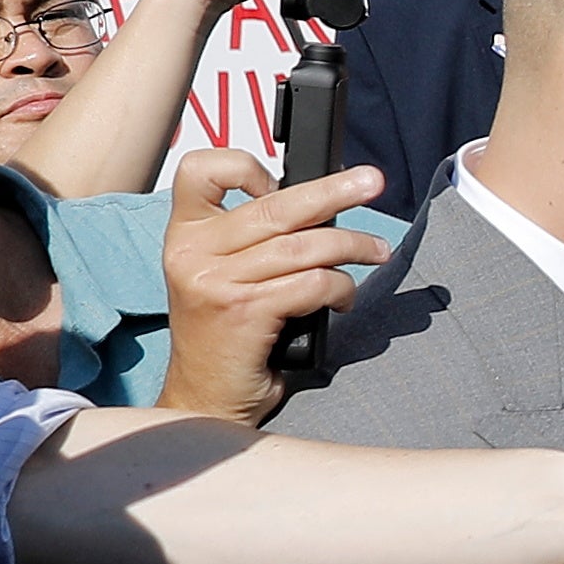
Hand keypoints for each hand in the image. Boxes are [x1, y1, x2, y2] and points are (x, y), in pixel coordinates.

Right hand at [152, 144, 391, 426]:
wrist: (206, 399)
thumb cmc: (225, 334)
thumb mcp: (221, 274)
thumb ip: (251, 238)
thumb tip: (320, 201)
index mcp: (185, 234)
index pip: (199, 170)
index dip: (244, 165)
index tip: (280, 181)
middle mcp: (193, 253)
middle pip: (275, 205)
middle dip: (334, 191)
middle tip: (373, 183)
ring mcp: (216, 282)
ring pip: (304, 246)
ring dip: (352, 247)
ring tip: (378, 253)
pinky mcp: (245, 313)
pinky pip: (312, 284)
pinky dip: (341, 288)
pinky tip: (344, 299)